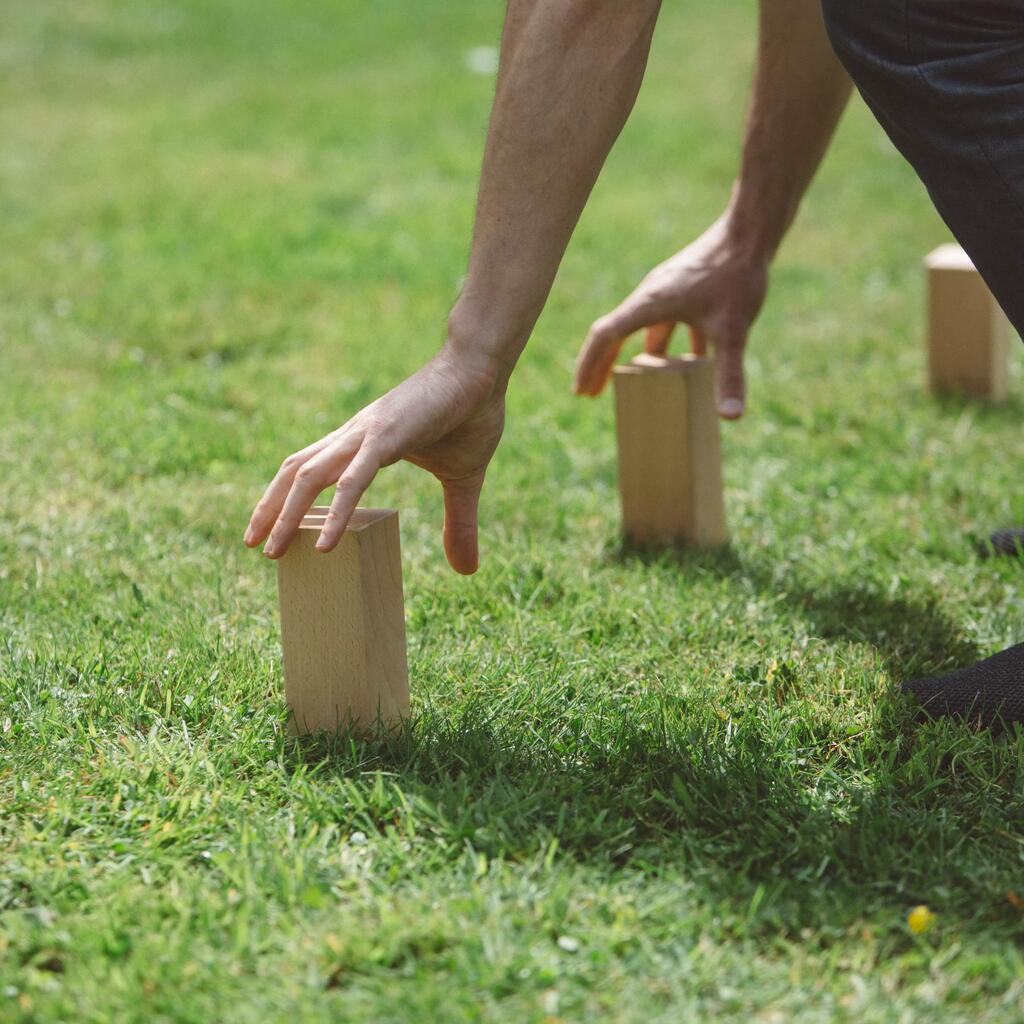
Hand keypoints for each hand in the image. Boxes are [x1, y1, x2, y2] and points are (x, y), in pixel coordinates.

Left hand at [244, 345, 503, 573]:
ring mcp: (367, 434)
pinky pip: (353, 479)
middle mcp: (354, 436)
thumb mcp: (463, 480)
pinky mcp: (387, 436)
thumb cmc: (471, 415)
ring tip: (271, 551)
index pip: (311, 469)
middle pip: (295, 472)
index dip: (286, 497)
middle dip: (270, 509)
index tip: (272, 529)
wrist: (482, 370)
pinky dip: (334, 511)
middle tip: (252, 545)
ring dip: (285, 514)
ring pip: (310, 476)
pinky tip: (326, 544)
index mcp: (365, 442)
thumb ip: (459, 523)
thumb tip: (466, 569)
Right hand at [573, 215, 768, 418]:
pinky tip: (692, 363)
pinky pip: (666, 321)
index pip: (605, 336)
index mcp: (649, 304)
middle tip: (591, 394)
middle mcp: (650, 296)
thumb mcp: (733, 330)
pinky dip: (668, 344)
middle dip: (602, 365)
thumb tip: (729, 417)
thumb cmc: (737, 276)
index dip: (589, 365)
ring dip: (636, 356)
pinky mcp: (685, 287)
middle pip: (614, 334)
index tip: (581, 392)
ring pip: (641, 328)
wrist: (752, 231)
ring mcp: (667, 290)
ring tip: (637, 383)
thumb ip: (729, 374)